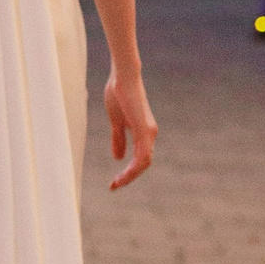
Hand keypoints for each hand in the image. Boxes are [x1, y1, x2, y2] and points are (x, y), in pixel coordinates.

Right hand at [105, 69, 156, 189]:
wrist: (122, 77)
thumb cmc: (119, 94)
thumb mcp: (116, 121)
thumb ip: (118, 139)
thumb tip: (118, 158)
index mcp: (144, 132)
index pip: (140, 159)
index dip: (129, 171)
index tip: (114, 181)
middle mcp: (150, 134)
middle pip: (144, 164)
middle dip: (129, 177)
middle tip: (114, 186)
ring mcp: (149, 132)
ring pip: (144, 163)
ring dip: (130, 175)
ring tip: (116, 184)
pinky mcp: (145, 130)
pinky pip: (142, 156)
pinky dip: (133, 168)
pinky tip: (122, 174)